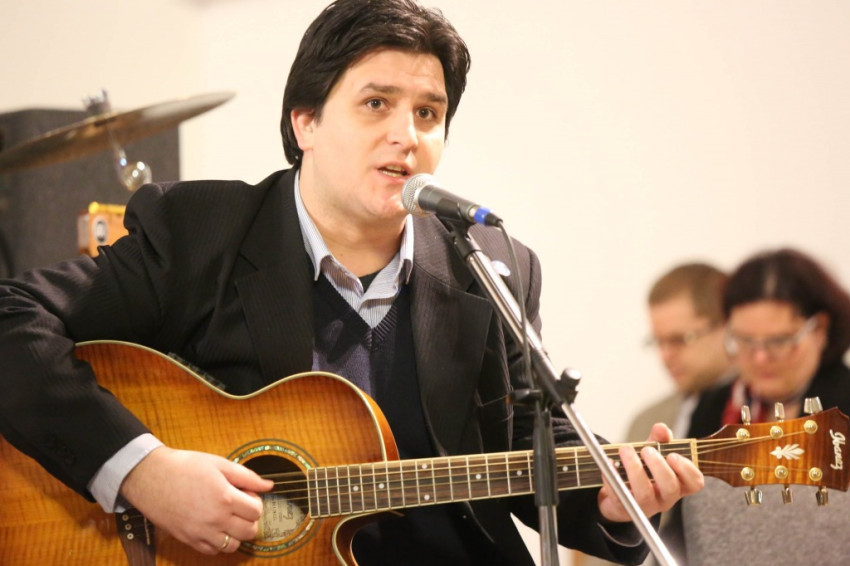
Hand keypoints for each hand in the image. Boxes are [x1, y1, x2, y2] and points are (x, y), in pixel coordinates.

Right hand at [120, 446, 273, 553]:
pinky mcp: (188, 540)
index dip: (255, 501)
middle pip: (249, 531)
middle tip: (240, 506)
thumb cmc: (184, 466)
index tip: (246, 494)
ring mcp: (201, 532)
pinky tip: (215, 527)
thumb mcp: (219, 464)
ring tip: (228, 517)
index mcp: (225, 498)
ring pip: (233, 545)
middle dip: (250, 518)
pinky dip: (219, 542)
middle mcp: (215, 520)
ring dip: (236, 533)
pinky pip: (213, 551)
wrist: (150, 477)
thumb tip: (268, 485)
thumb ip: (247, 476)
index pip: (257, 511)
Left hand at [597, 423, 703, 521]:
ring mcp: (646, 506)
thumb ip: (659, 440)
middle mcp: (665, 498)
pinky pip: (620, 495)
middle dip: (658, 466)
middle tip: (646, 450)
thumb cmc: (643, 471)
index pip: (695, 483)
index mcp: (678, 484)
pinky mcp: (625, 508)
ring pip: (645, 494)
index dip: (687, 470)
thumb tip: (661, 429)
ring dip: (635, 469)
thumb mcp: (653, 453)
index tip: (672, 455)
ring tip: (625, 450)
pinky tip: (609, 462)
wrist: (619, 493)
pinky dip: (613, 477)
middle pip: (670, 488)